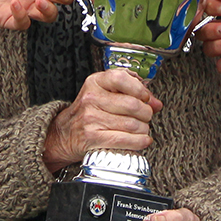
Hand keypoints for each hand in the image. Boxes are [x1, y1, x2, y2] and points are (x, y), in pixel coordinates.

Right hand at [43, 70, 161, 172]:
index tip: (146, 98)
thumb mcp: (106, 94)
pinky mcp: (92, 137)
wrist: (64, 134)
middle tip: (146, 116)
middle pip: (132, 105)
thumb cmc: (89, 112)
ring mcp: (91, 118)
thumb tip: (156, 103)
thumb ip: (133, 93)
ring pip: (132, 124)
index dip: (140, 90)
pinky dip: (139, 142)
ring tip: (142, 129)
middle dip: (146, 113)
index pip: (122, 78)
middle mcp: (92, 98)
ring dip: (144, 129)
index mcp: (96, 82)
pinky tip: (143, 140)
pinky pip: (124, 140)